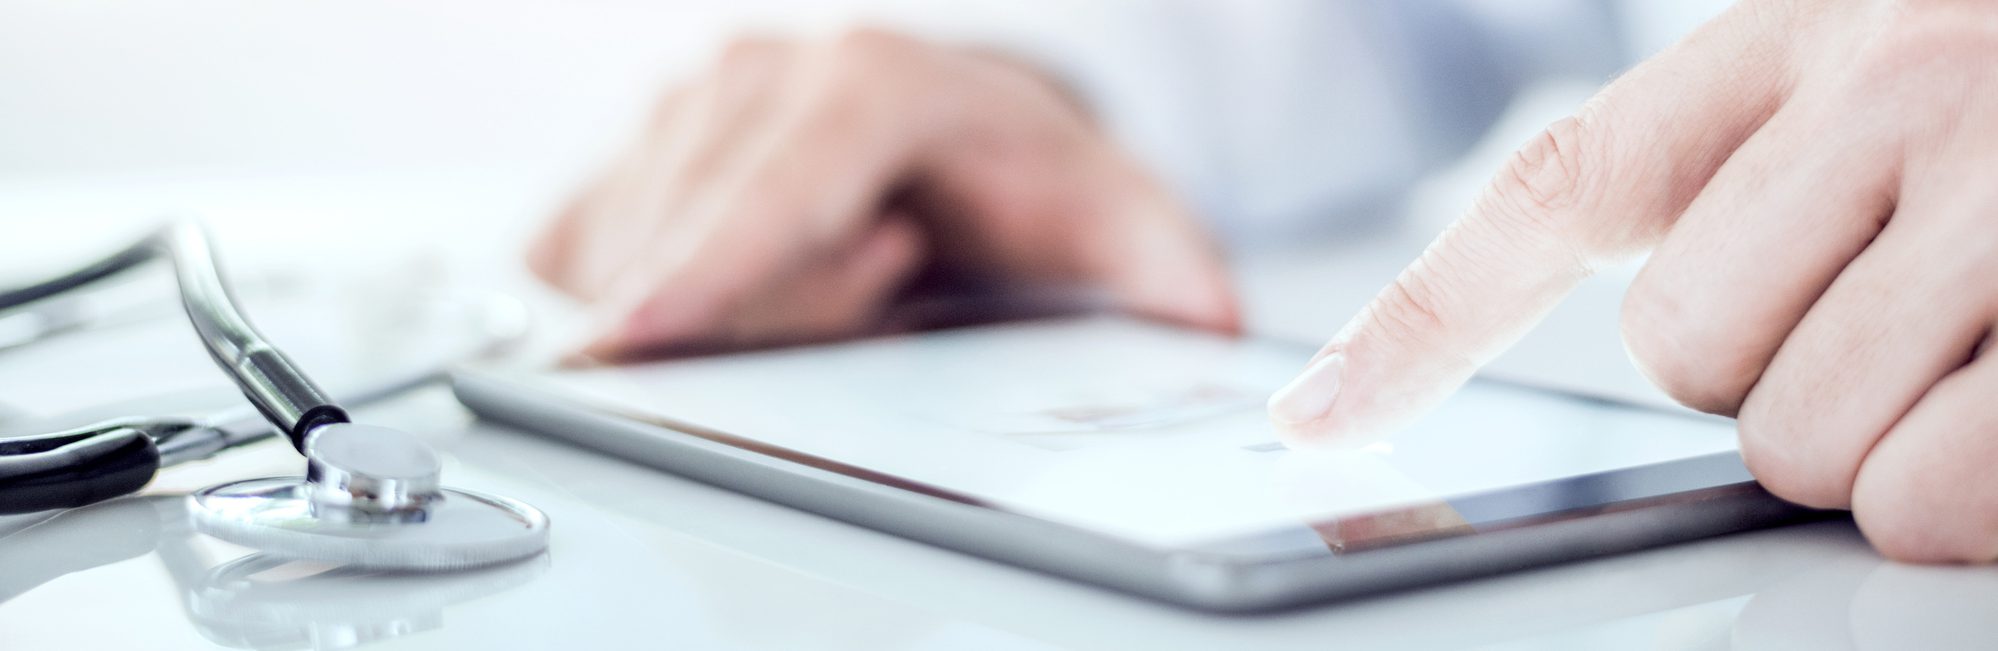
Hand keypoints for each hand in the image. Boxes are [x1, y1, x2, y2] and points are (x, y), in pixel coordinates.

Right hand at [529, 29, 1234, 358]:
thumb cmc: (1016, 171)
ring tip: (853, 269)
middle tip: (884, 286)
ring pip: (637, 260)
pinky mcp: (624, 158)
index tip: (645, 335)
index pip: (780, 176)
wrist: (954, 126)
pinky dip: (658, 307)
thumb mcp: (1108, 208)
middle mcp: (761, 72)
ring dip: (721, 315)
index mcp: (874, 77)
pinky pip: (591, 264)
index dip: (717, 262)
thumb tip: (1205, 318)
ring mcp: (681, 109)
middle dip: (763, 318)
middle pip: (701, 241)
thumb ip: (1161, 260)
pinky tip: (746, 284)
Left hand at [1268, 0, 1997, 561]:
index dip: (1420, 324)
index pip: (1557, 190)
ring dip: (1888, 440)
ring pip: (1812, 446)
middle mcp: (1899, 81)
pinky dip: (1968, 495)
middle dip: (1784, 374)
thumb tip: (1635, 338)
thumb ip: (1749, 168)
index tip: (1322, 422)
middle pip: (1692, 357)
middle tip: (1909, 310)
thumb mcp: (1884, 57)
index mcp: (1800, 31)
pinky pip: (1939, 498)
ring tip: (1993, 335)